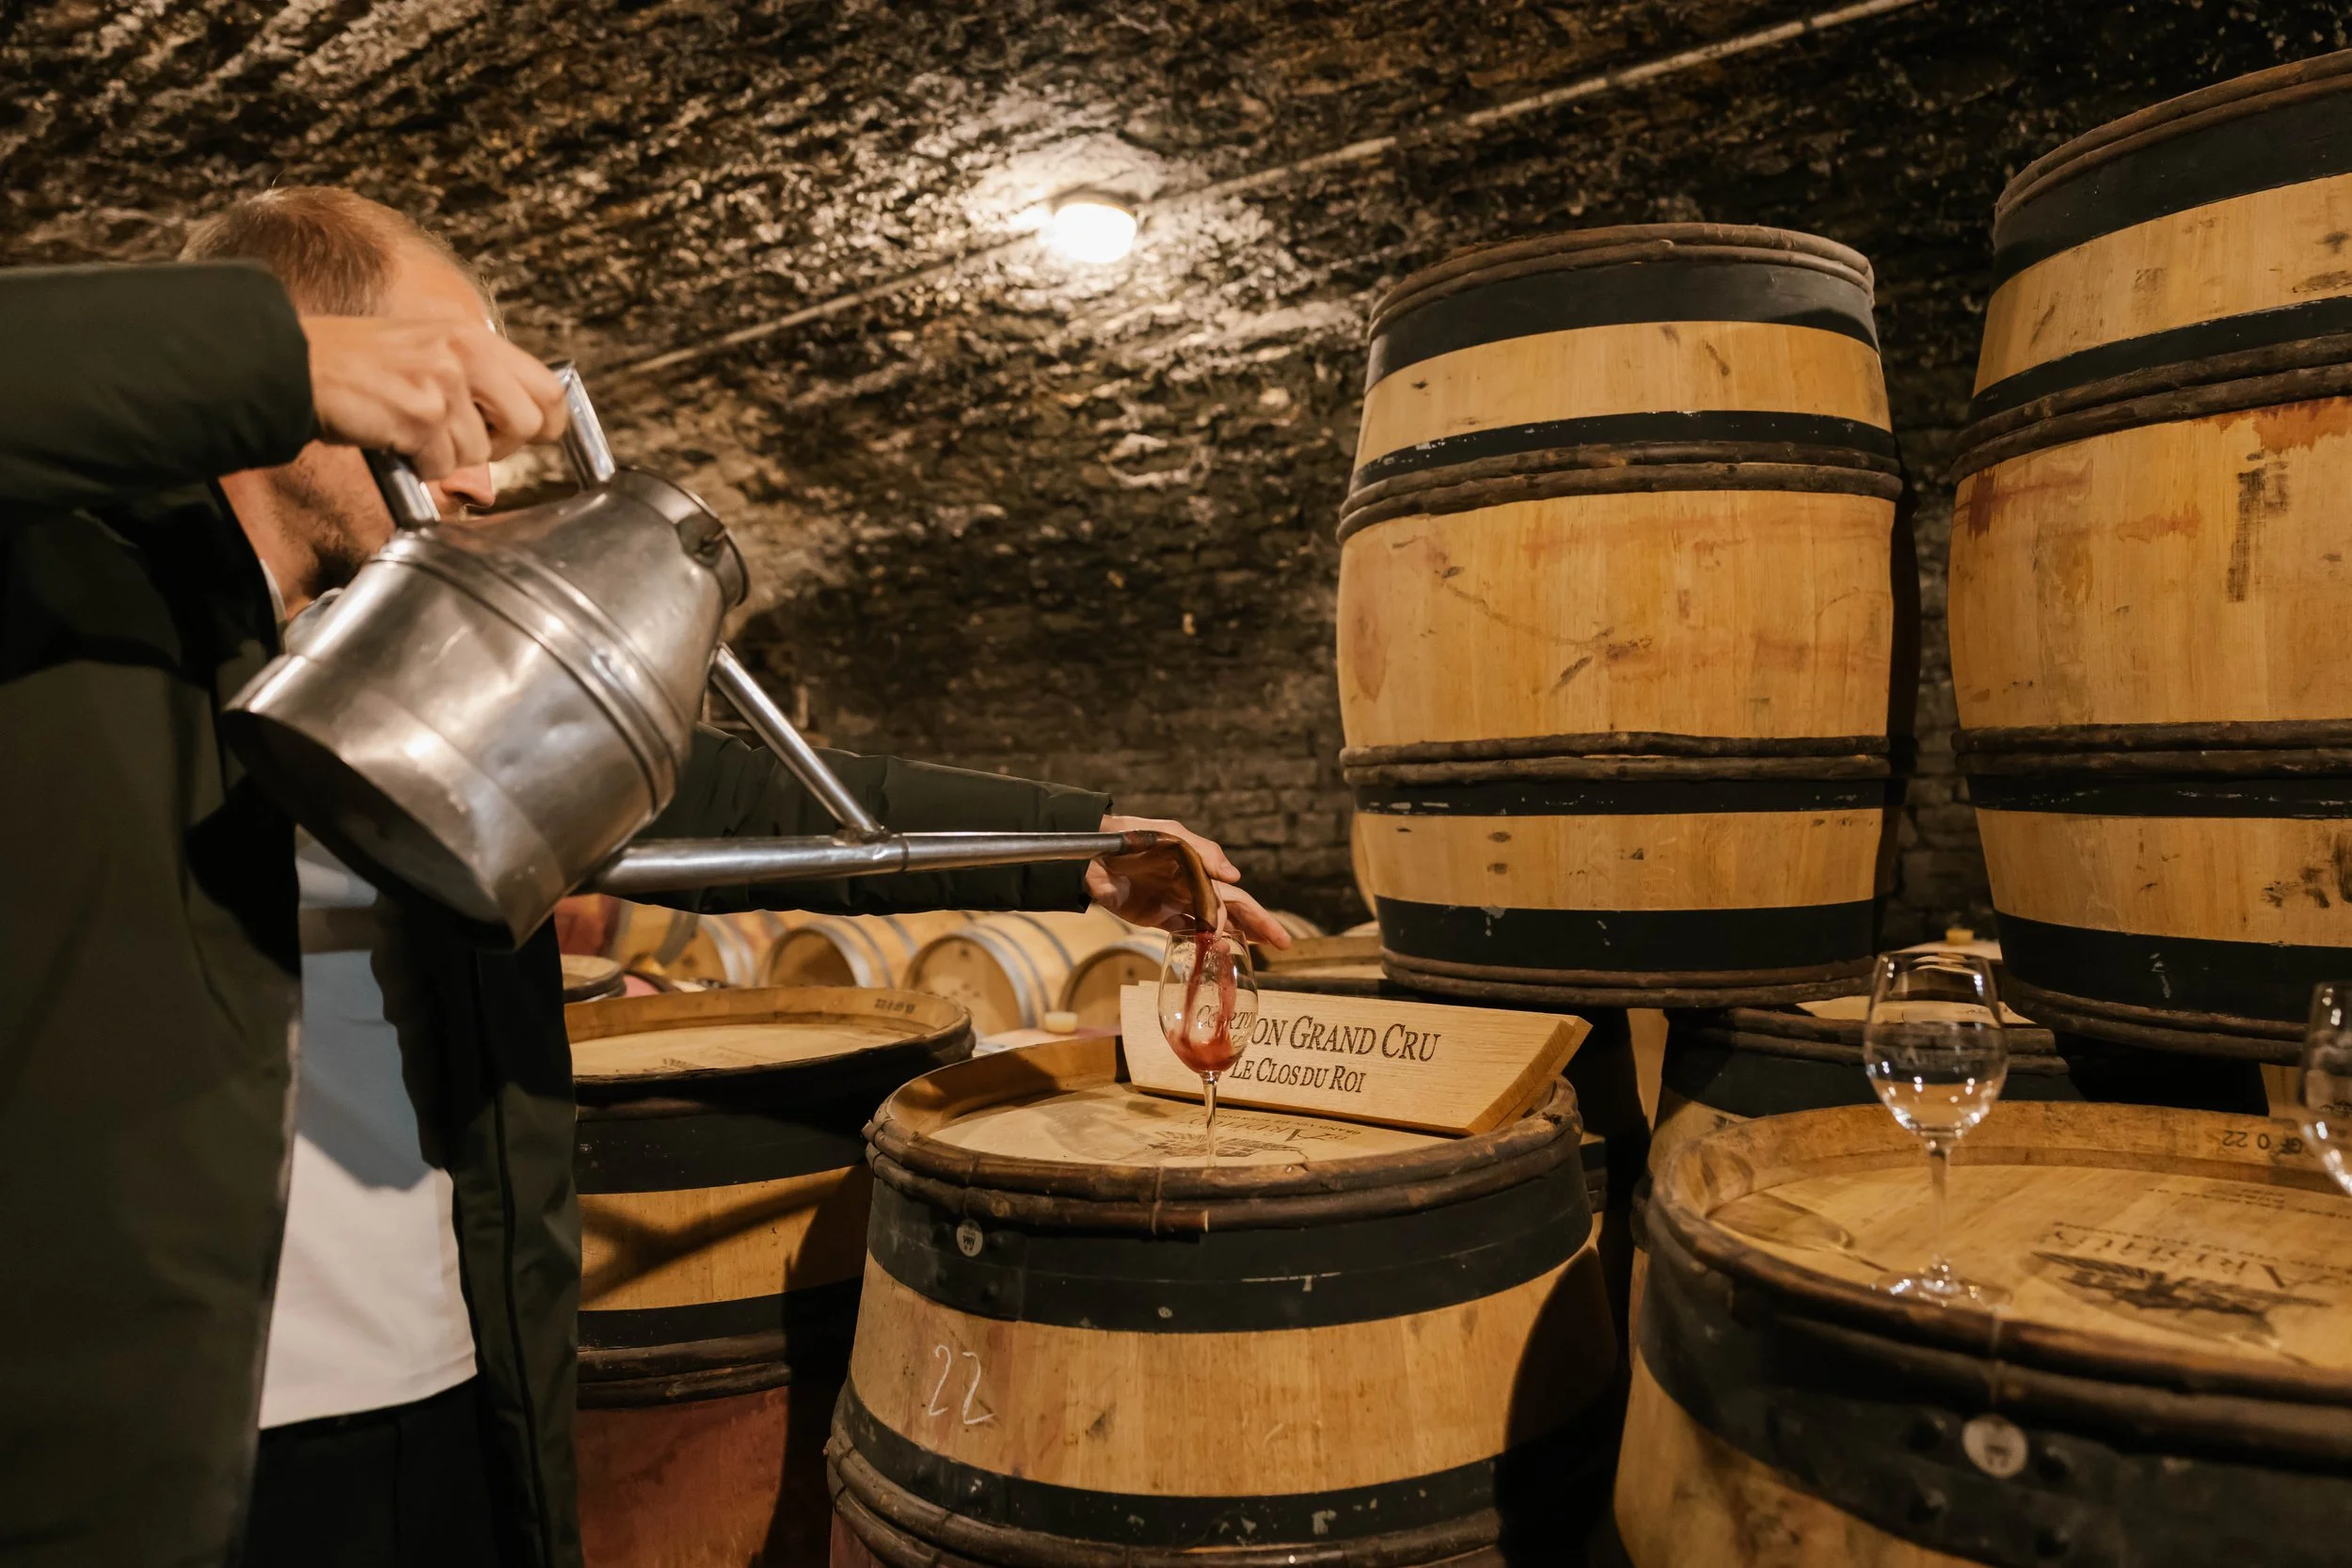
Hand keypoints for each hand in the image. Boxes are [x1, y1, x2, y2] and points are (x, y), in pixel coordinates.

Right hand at [303, 315, 567, 478]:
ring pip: (482, 452)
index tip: (532, 437)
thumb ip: (476, 377)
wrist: (293, 364)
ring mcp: (444, 382)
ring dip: (447, 456)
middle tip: (463, 441)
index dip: (548, 423)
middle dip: (504, 446)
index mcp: (472, 336)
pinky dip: (418, 465)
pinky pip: (441, 465)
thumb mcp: (427, 351)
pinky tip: (392, 438)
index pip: (549, 387)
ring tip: (411, 431)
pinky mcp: (420, 414)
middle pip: (532, 423)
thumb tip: (522, 419)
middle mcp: (465, 353)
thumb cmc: (355, 365)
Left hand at [1086, 814, 1291, 948]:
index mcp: (1202, 869)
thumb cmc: (1133, 836)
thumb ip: (1204, 854)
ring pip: (1213, 925)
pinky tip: (1215, 953)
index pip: (1238, 897)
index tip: (1277, 937)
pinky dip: (1200, 944)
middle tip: (1281, 946)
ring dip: (1233, 939)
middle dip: (1257, 929)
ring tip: (1252, 953)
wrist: (1092, 853)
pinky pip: (1185, 933)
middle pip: (1233, 913)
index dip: (1259, 917)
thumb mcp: (1172, 836)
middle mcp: (1194, 888)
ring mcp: (1176, 904)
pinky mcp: (1156, 918)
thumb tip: (1235, 878)